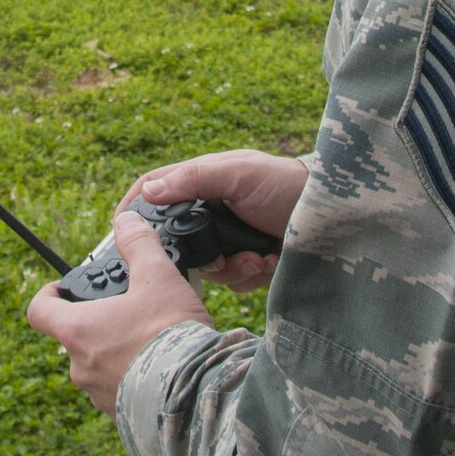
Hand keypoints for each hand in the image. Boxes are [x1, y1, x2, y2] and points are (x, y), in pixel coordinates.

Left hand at [25, 211, 210, 415]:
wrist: (196, 395)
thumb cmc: (169, 334)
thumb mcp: (157, 276)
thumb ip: (138, 244)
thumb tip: (127, 221)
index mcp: (77, 330)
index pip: (39, 311)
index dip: (48, 294)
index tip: (63, 287)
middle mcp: (79, 366)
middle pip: (75, 336)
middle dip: (98, 321)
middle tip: (127, 308)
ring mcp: (98, 394)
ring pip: (98, 365)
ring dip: (117, 350)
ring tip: (152, 337)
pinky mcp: (121, 417)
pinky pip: (120, 391)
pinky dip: (134, 378)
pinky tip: (162, 368)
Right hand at [116, 149, 307, 292]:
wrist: (335, 218)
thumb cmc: (287, 183)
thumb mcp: (239, 173)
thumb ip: (194, 179)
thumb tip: (149, 191)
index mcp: (203, 183)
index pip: (156, 191)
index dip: (135, 208)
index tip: (120, 231)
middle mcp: (212, 212)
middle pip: (180, 242)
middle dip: (201, 255)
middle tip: (222, 258)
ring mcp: (230, 240)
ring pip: (207, 268)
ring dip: (233, 267)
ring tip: (259, 256)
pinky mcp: (249, 262)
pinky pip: (233, 282)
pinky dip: (250, 275)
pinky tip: (269, 261)